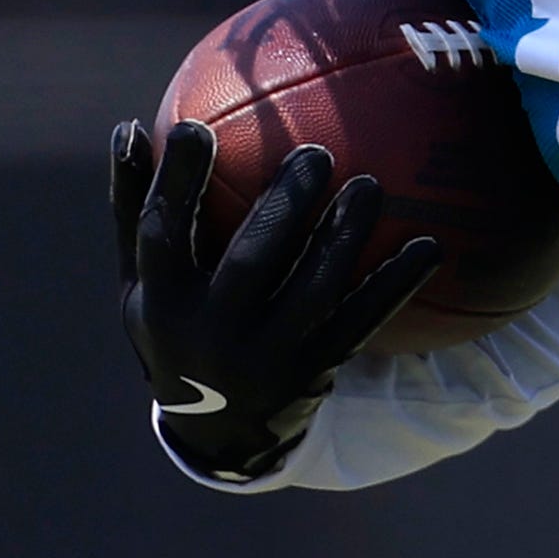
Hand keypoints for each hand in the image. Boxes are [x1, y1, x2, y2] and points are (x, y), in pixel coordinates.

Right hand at [111, 116, 446, 482]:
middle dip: (283, 207)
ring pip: (313, 292)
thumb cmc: (177, 326)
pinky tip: (428, 247)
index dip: (176, 182)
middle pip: (250, 263)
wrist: (218, 430)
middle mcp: (212, 335)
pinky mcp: (313, 373)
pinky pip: (361, 323)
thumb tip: (130, 127)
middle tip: (314, 153)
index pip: (163, 234)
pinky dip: (395, 285)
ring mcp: (267, 359)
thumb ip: (134, 208)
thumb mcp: (141, 281)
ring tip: (369, 186)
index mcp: (162, 303)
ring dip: (344, 237)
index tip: (194, 127)